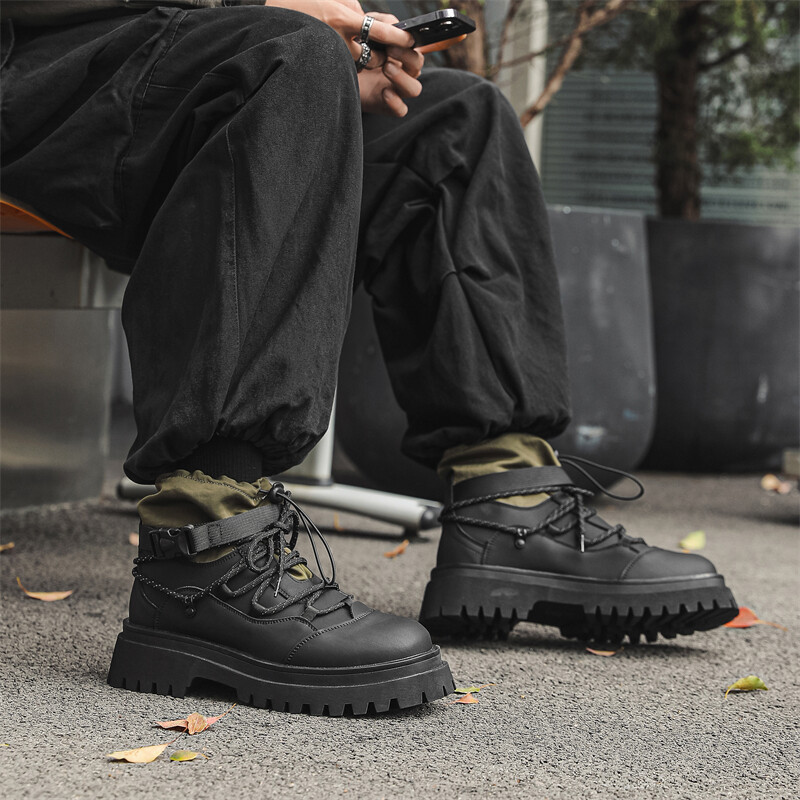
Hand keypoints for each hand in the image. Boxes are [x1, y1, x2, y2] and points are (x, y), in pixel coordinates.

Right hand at [264, 1, 413, 60]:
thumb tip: (368, 19)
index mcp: (341, 18)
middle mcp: (338, 41)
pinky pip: (343, 71)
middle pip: (372, 55)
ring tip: (343, 49)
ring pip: (356, 65)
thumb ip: (351, 8)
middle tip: (373, 47)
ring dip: (357, 59)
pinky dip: (344, 65)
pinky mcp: (323, 68)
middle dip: (376, 53)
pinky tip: (332, 56)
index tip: (411, 40)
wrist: (270, 23)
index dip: (398, 37)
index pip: (379, 30)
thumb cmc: (298, 4)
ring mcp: (330, 57)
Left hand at [357, 12, 422, 116]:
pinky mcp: (387, 106)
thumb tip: (394, 25)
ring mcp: (396, 91)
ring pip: (414, 89)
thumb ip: (380, 24)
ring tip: (386, 68)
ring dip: (403, 78)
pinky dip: (396, 103)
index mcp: (400, 55)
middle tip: (388, 51)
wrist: (336, 74)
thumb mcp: (365, 32)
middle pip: (417, 67)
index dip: (409, 45)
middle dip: (406, 57)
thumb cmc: (352, 52)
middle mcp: (402, 73)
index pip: (415, 50)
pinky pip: (401, 110)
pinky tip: (385, 93)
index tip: (394, 38)